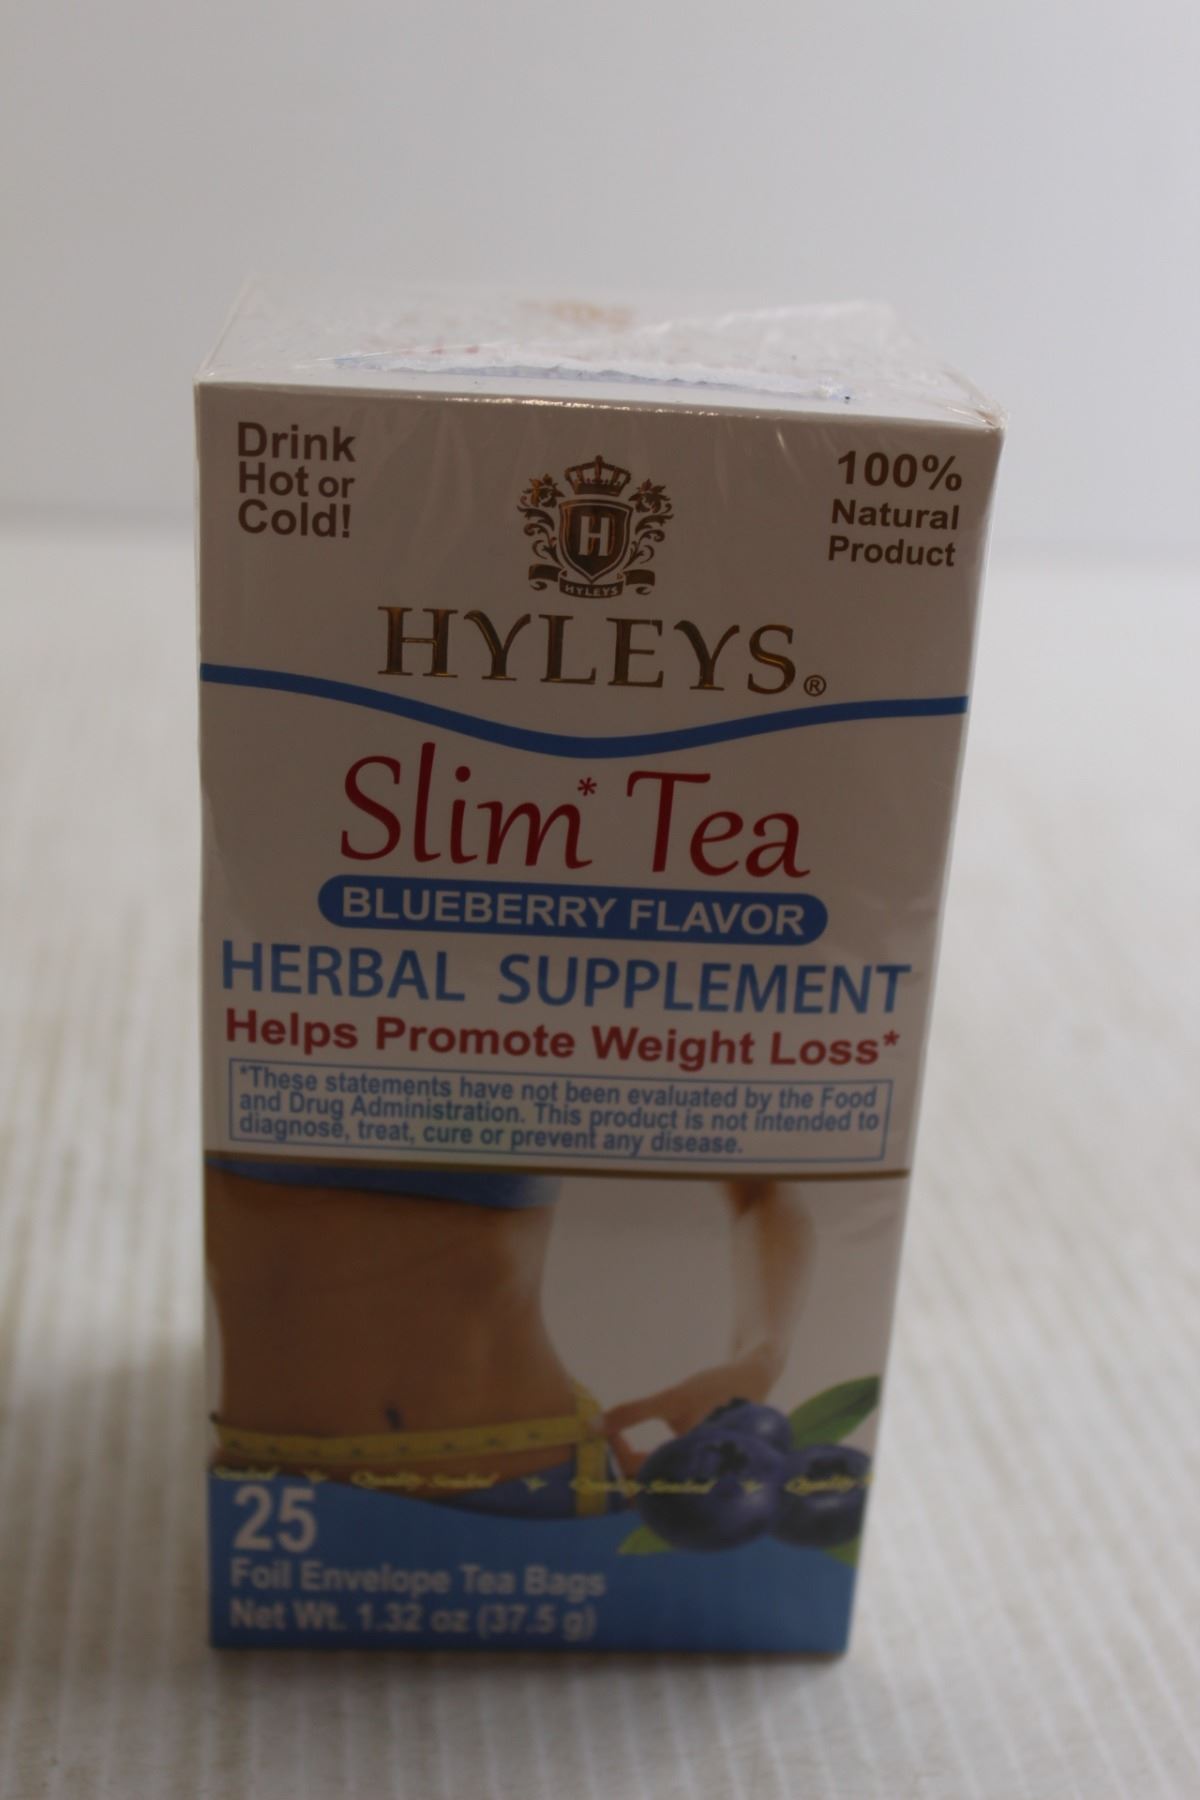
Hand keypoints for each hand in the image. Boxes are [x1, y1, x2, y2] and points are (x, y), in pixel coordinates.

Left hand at [603, 1350, 773, 1473]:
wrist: (753, 1381)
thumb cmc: (715, 1390)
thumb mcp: (672, 1399)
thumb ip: (632, 1413)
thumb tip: (591, 1427)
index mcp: (694, 1471)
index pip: (645, 1483)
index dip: (620, 1463)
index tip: (607, 1438)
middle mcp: (700, 1486)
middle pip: (651, 1493)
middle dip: (625, 1473)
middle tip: (607, 1448)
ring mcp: (701, 1483)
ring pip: (659, 1488)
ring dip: (636, 1472)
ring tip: (619, 1449)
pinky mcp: (699, 1475)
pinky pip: (668, 1481)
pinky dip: (650, 1469)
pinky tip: (638, 1453)